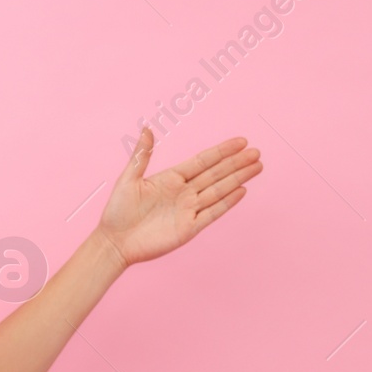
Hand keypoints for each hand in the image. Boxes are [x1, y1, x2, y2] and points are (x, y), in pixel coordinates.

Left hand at [95, 128, 260, 268]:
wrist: (114, 242)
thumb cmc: (117, 211)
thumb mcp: (128, 179)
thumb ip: (141, 155)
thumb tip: (147, 128)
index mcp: (171, 178)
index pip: (203, 161)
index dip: (222, 151)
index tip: (241, 141)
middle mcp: (184, 192)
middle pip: (216, 174)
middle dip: (237, 163)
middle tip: (257, 152)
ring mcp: (188, 210)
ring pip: (219, 191)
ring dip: (238, 179)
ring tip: (257, 167)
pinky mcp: (189, 229)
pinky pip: (212, 213)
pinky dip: (227, 202)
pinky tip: (242, 191)